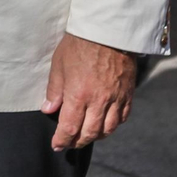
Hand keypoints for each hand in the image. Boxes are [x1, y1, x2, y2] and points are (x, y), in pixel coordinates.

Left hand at [42, 32, 136, 150]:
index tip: (57, 146)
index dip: (62, 140)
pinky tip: (105, 124)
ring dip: (96, 136)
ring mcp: (116, 99)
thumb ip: (54, 90)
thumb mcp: (58, 65)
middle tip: (70, 144)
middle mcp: (99, 101)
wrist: (107, 31)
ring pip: (108, 129)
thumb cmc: (78, 45)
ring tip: (86, 136)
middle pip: (90, 133)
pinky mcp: (128, 94)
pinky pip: (122, 118)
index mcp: (78, 94)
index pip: (70, 127)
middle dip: (78, 142)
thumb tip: (48, 110)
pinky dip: (113, 125)